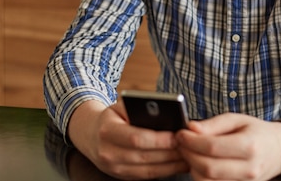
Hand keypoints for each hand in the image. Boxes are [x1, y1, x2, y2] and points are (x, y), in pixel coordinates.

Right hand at [67, 100, 188, 179]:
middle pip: (144, 156)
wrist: (91, 135)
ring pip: (148, 170)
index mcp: (107, 131)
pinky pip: (146, 177)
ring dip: (171, 165)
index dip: (159, 139)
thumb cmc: (112, 117)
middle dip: (170, 152)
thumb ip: (138, 108)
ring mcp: (114, 168)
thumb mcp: (120, 107)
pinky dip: (165, 171)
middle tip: (189, 146)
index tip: (177, 135)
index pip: (136, 138)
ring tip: (188, 156)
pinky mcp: (121, 176)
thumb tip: (164, 112)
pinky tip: (178, 164)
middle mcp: (108, 152)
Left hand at [175, 113, 280, 180]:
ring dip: (192, 167)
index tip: (181, 134)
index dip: (191, 141)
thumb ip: (213, 124)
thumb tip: (191, 128)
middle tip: (181, 143)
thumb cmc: (257, 132)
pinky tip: (199, 164)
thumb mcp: (237, 120)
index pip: (212, 147)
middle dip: (188, 155)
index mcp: (250, 146)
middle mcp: (249, 168)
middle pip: (207, 168)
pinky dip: (201, 177)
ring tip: (190, 153)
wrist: (279, 150)